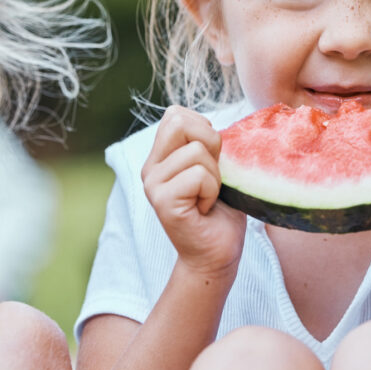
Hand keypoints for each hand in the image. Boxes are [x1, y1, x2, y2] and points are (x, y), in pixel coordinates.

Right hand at [141, 106, 245, 277]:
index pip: (176, 114)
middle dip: (210, 145)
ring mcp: (153, 185)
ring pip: (196, 151)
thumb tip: (209, 123)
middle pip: (180, 122)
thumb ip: (204, 143)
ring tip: (208, 198)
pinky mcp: (163, 202)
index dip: (203, 130)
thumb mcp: (214, 168)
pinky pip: (198, 175)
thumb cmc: (220, 212)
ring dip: (215, 176)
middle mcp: (150, 168)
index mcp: (159, 157)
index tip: (209, 162)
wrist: (217, 255)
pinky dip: (212, 191)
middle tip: (210, 178)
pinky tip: (205, 208)